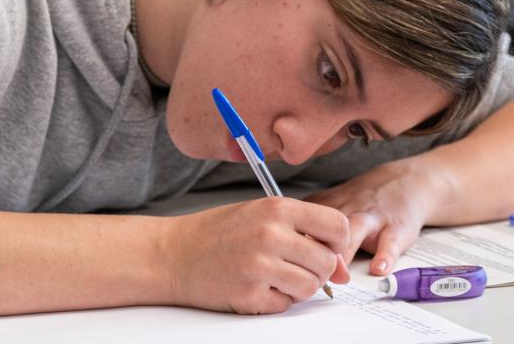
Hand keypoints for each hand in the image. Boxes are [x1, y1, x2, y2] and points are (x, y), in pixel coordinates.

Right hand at [165, 197, 349, 313]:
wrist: (172, 254)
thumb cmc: (217, 233)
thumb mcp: (261, 216)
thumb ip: (302, 233)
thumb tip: (341, 268)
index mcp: (277, 208)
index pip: (337, 226)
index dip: (338, 243)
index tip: (327, 250)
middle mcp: (271, 234)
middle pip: (326, 263)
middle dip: (317, 271)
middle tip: (292, 266)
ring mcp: (259, 266)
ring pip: (310, 287)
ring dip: (298, 288)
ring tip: (273, 276)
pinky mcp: (249, 294)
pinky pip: (285, 305)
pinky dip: (276, 300)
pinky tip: (256, 286)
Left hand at [303, 160, 449, 275]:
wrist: (402, 182)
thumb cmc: (360, 203)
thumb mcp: (331, 208)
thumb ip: (312, 236)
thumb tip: (290, 264)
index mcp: (325, 207)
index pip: (301, 226)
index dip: (292, 247)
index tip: (287, 265)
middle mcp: (345, 210)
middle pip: (324, 230)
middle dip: (315, 253)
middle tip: (308, 277)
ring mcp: (371, 218)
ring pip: (354, 233)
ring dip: (344, 254)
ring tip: (340, 276)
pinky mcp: (395, 228)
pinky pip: (389, 242)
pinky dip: (385, 255)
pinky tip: (379, 268)